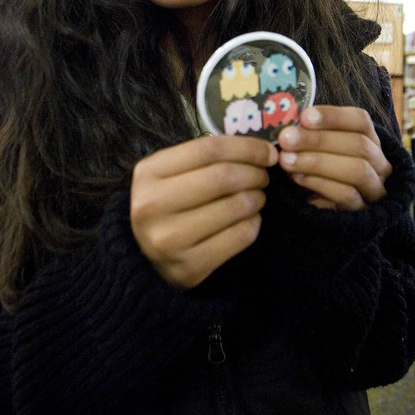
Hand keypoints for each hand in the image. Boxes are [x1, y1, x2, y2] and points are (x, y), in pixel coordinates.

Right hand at [130, 136, 277, 288]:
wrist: (146, 257)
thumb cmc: (168, 204)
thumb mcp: (172, 174)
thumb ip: (207, 158)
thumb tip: (262, 151)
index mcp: (148, 173)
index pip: (208, 149)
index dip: (246, 148)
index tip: (268, 152)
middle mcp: (153, 205)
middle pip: (222, 177)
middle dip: (254, 173)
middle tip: (263, 176)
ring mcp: (169, 239)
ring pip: (235, 207)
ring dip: (256, 198)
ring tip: (257, 197)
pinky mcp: (189, 267)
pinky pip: (239, 237)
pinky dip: (253, 224)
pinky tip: (249, 220)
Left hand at [278, 105, 391, 210]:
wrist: (319, 206)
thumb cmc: (316, 167)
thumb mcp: (314, 146)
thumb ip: (307, 133)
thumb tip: (287, 121)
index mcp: (369, 138)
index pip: (361, 120)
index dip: (333, 116)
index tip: (304, 117)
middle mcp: (379, 162)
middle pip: (359, 144)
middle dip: (318, 140)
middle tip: (286, 139)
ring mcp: (375, 188)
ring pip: (357, 170)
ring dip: (317, 162)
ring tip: (286, 160)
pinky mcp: (363, 210)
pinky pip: (347, 195)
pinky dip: (319, 183)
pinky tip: (297, 178)